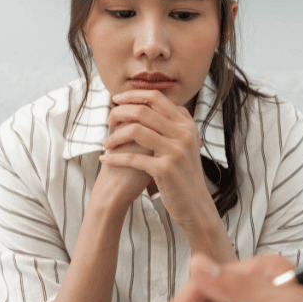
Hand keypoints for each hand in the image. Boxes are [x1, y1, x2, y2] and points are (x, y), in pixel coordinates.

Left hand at [100, 90, 211, 228]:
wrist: (196, 205)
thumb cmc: (185, 175)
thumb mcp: (187, 144)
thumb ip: (173, 124)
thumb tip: (153, 102)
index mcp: (187, 125)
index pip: (157, 98)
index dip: (133, 95)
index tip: (117, 100)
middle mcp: (183, 134)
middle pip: (143, 111)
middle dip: (120, 113)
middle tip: (109, 121)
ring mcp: (175, 151)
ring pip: (136, 130)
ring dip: (115, 136)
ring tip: (106, 144)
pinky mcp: (165, 169)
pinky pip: (132, 158)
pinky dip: (115, 158)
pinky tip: (105, 159)